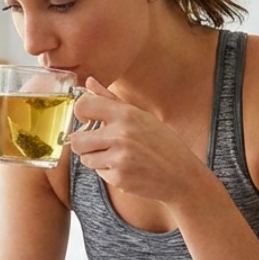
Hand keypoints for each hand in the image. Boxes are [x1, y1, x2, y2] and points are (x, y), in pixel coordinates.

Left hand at [67, 77, 208, 202]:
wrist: (182, 175)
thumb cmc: (162, 143)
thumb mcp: (141, 116)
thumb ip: (110, 99)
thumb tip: (88, 81)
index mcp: (126, 114)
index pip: (84, 105)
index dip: (80, 113)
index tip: (87, 119)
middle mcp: (121, 134)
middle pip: (76, 140)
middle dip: (83, 143)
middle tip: (99, 144)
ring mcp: (119, 158)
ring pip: (85, 158)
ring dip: (97, 159)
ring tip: (119, 156)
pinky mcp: (119, 178)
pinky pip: (99, 173)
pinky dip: (108, 172)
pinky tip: (127, 169)